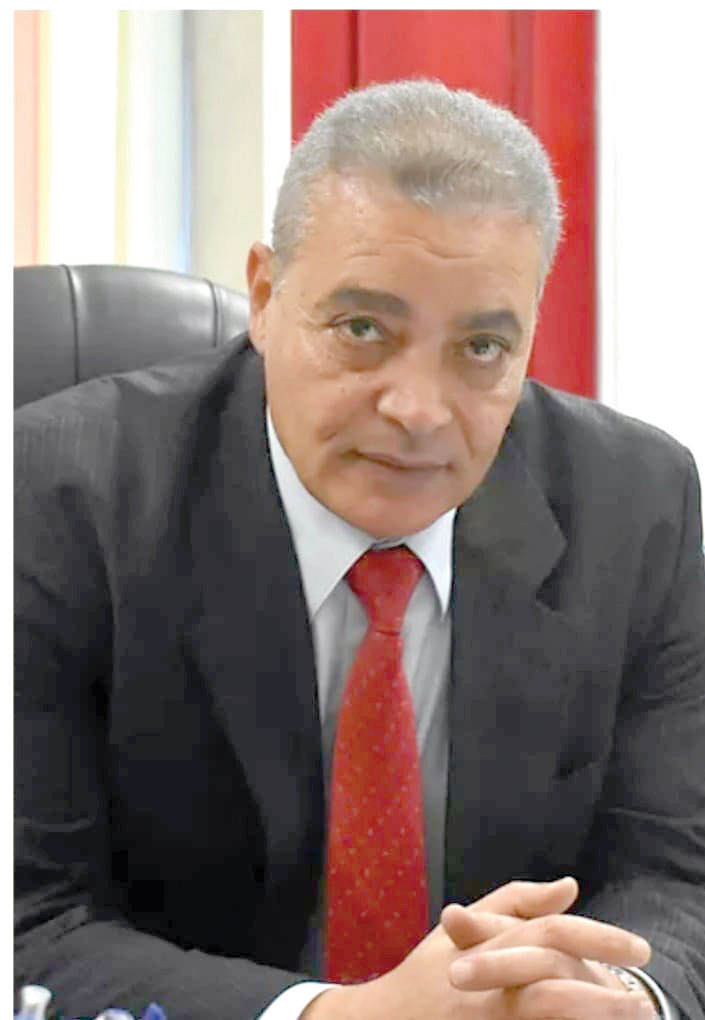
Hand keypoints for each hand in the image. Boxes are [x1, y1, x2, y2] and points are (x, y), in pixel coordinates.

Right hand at [302, 877, 655, 1018]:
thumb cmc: (428, 971)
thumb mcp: (462, 927)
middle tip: (641, 1001)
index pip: (547, 934)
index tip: (637, 947)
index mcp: (485, 947)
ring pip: (543, 1016)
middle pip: (549, 984)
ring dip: (588, 1018)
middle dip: (601, 995)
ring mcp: (482, 1019)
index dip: (596, 937)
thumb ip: (516, 902)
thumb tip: (569, 885)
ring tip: (629, 1019)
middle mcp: (485, 986)